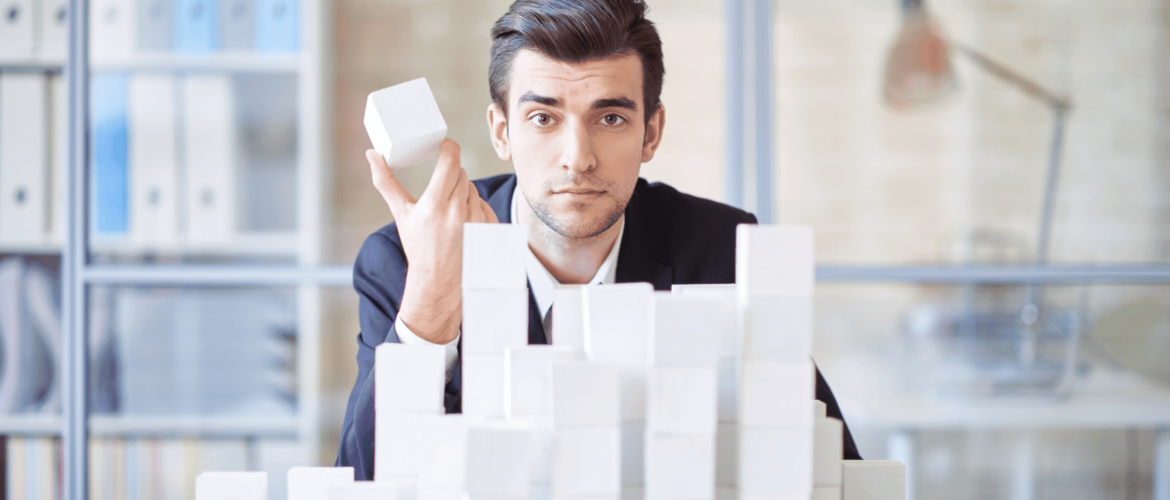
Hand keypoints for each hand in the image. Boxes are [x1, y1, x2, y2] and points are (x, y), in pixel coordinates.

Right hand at [367, 139, 497, 343]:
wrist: (439, 281)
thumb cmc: (418, 247)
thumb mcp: (401, 214)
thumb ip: (386, 182)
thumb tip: (372, 155)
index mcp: (435, 205)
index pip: (451, 162)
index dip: (449, 148)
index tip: (445, 145)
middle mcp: (458, 211)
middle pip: (461, 173)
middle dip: (450, 175)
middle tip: (440, 187)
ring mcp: (477, 220)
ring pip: (472, 188)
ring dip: (462, 192)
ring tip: (449, 212)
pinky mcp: (490, 228)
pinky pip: (484, 203)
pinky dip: (474, 206)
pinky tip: (462, 221)